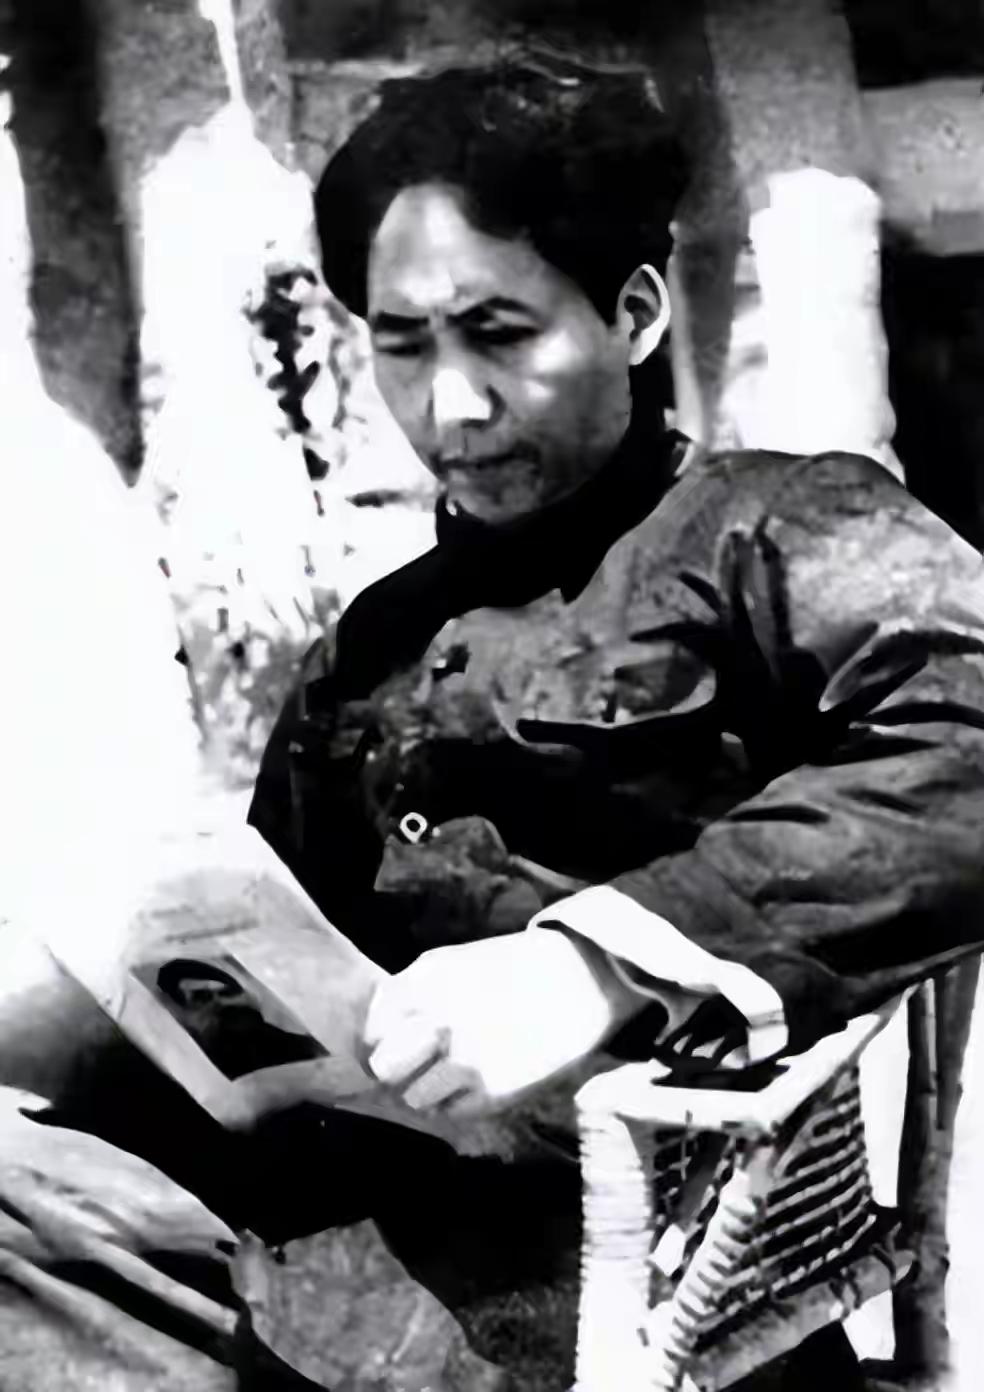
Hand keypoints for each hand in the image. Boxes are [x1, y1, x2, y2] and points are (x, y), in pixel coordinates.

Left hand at [362, 928, 634, 1116]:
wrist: (581, 980)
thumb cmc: (513, 969)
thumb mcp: (452, 963)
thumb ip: (412, 994)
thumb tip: (379, 1034)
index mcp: (427, 982)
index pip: (373, 1029)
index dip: (383, 1038)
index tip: (399, 1039)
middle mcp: (440, 1021)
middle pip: (384, 1068)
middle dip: (399, 1066)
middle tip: (419, 1062)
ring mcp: (465, 1060)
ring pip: (414, 1096)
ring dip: (429, 1087)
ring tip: (455, 1072)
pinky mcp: (493, 1093)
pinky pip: (452, 1111)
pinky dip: (461, 1101)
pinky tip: (482, 1078)